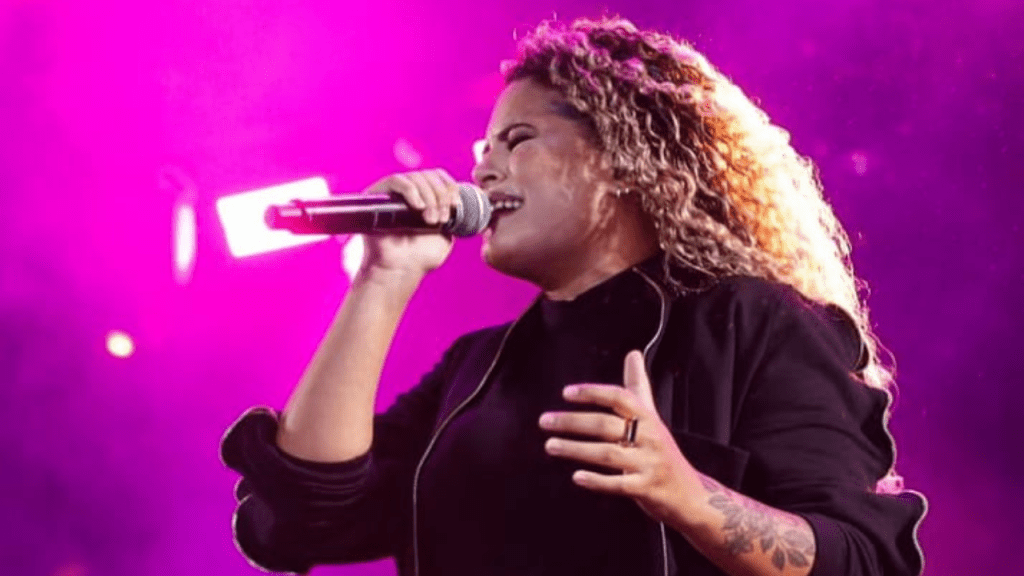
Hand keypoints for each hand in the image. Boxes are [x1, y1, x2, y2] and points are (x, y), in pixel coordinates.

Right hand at [356, 169, 461, 278]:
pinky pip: (396, 181)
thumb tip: (462, 199)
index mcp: (424, 198)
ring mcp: (392, 193)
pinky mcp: (376, 196)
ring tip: (431, 220)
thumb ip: (452, 216)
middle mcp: (408, 193)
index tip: (456, 205)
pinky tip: (418, 207)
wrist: (399, 272)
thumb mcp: (446, 234)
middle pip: (429, 175)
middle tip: (441, 219)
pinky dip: (411, 191)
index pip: (438, 176)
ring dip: (430, 197)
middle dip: (441, 196)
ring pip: (416, 177)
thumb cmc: (421, 258)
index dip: (450, 186)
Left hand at [538, 350, 705, 526]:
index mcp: (648, 418)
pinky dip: (597, 481)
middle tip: (545, 422)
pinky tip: (577, 477)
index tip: (566, 393)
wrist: (691, 494)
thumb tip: (633, 354)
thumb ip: (638, 387)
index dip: (592, 393)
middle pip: (606, 425)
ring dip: (576, 449)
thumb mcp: (652, 417)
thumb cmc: (664, 452)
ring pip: (608, 453)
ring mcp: (649, 464)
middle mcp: (649, 437)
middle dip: (572, 422)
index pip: (619, 397)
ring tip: (550, 445)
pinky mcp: (646, 488)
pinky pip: (618, 484)